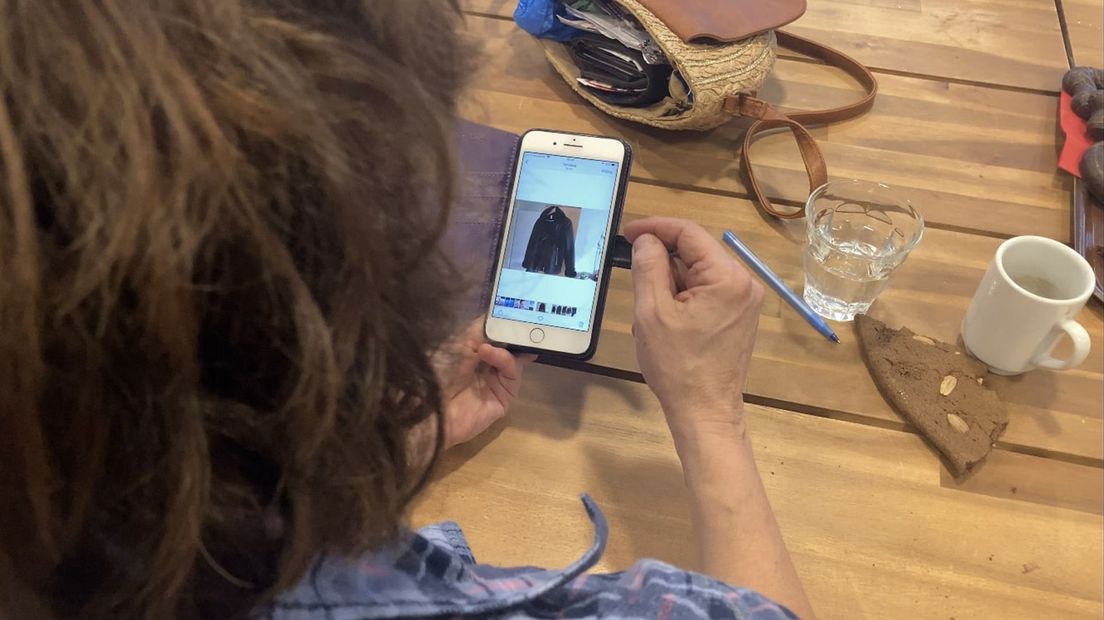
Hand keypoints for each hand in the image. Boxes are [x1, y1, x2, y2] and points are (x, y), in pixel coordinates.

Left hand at [433, 318, 534, 448]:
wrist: (430, 410)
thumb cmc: (439, 372)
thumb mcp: (458, 342)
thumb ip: (481, 328)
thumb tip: (501, 314)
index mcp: (473, 354)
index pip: (497, 335)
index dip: (505, 322)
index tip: (513, 306)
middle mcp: (487, 368)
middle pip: (511, 346)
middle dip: (514, 332)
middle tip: (518, 317)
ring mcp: (497, 384)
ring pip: (515, 358)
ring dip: (505, 345)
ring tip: (488, 341)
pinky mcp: (505, 398)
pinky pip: (512, 374)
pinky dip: (504, 359)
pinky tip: (488, 352)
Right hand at [624, 217, 763, 440]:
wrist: (705, 412)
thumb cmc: (677, 366)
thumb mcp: (652, 312)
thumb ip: (649, 267)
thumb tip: (646, 240)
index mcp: (727, 277)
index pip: (689, 233)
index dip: (655, 227)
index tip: (627, 233)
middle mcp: (744, 282)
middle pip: (696, 252)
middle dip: (661, 259)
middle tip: (632, 274)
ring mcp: (745, 300)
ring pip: (699, 272)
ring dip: (669, 281)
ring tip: (648, 311)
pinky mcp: (739, 316)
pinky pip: (707, 291)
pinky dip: (682, 295)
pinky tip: (665, 319)